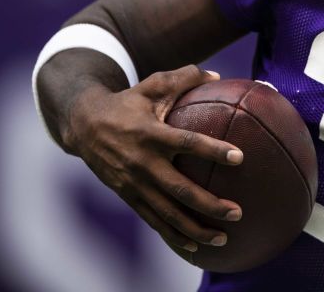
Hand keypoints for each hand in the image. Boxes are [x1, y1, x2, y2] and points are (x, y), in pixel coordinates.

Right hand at [63, 65, 245, 257]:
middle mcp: (142, 162)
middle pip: (180, 189)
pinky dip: (174, 236)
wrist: (83, 126)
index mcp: (151, 133)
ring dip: (196, 229)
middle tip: (238, 212)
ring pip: (168, 213)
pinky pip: (153, 220)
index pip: (187, 142)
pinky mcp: (128, 197)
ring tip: (224, 238)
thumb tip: (218, 76)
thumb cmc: (127, 102)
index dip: (213, 149)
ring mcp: (134, 184)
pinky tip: (195, 247)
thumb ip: (184, 77)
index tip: (239, 157)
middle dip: (210, 204)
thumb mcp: (151, 85)